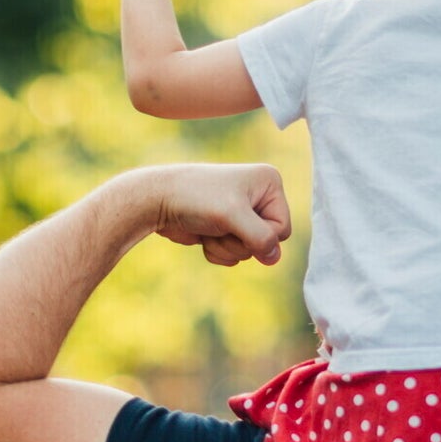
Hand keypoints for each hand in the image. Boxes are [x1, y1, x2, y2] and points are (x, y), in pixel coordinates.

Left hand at [153, 163, 290, 266]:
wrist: (158, 200)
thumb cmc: (196, 198)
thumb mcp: (233, 216)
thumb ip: (261, 238)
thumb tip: (274, 257)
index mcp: (269, 183)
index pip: (282, 228)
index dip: (260, 235)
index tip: (236, 221)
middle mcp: (259, 196)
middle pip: (267, 242)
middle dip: (240, 242)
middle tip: (219, 224)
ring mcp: (242, 214)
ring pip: (249, 251)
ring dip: (226, 247)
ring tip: (209, 228)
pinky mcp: (225, 228)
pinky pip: (233, 255)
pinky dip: (217, 251)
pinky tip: (203, 236)